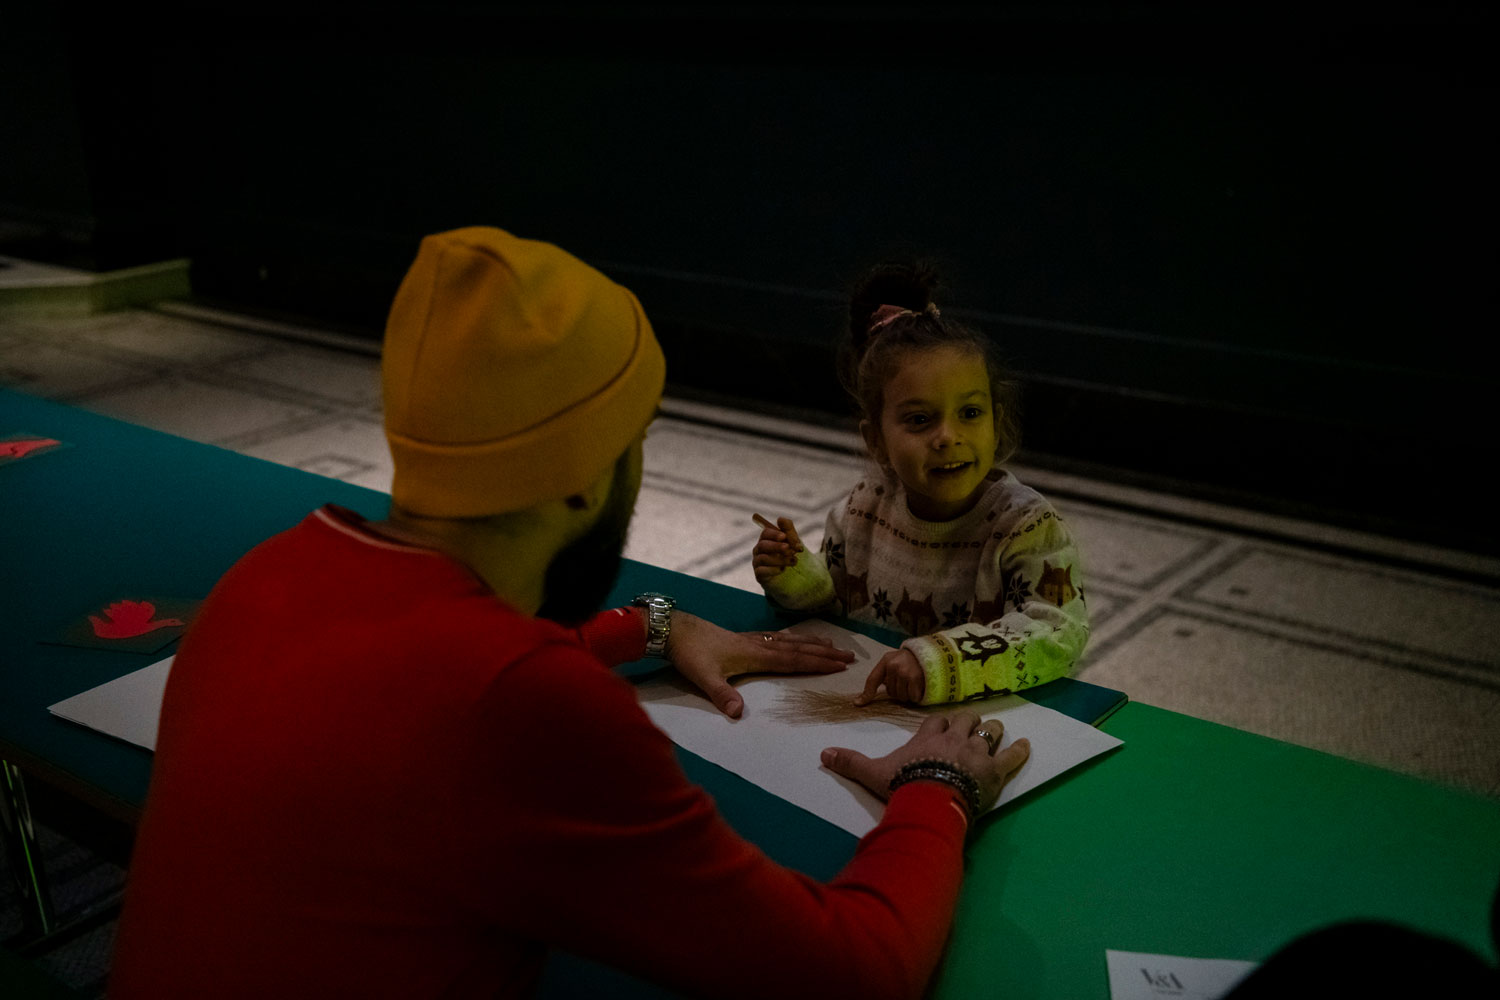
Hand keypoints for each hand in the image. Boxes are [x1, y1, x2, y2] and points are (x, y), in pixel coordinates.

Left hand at [664, 612, 854, 718]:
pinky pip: (777, 637)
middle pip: (798, 649)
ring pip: (790, 640)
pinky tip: (794, 638)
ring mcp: (752, 639)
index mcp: (755, 655)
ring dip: (812, 643)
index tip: (840, 666)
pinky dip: (792, 638)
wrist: (675, 630)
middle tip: (849, 655)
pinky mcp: (743, 637)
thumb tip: (739, 714)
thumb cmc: (690, 653)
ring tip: (832, 644)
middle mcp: (759, 645)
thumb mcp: (703, 677)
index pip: (793, 660)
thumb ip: (722, 695)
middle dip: (824, 653)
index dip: (817, 663)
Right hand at [751, 514, 803, 585]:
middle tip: (789, 549)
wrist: (800, 578)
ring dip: (780, 559)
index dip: (774, 534)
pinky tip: (783, 569)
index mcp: (767, 540)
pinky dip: (773, 569)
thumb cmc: (794, 557)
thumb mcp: (795, 543)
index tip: (784, 536)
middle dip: (777, 546)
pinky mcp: (760, 577)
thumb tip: (780, 519)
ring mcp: (758, 564)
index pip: (766, 533)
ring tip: (794, 561)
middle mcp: (760, 551)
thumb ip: (789, 530)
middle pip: (763, 545)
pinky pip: (761, 571)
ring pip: (763, 558)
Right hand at [821, 710, 1030, 815]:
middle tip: (969, 729)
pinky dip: (1020, 751)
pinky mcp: (994, 769)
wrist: (930, 800)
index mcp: (928, 737)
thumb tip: (823, 754)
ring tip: (994, 733)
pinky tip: (1026, 746)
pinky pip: (1012, 756)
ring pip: (989, 732)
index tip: (940, 727)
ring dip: (991, 732)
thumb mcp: (873, 773)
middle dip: (968, 722)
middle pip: (966, 719)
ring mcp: (976, 752)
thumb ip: (851, 762)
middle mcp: (954, 738)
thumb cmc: (904, 784)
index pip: (936, 720)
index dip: (939, 723)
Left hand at [854, 648, 925, 704]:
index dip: (866, 694)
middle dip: (899, 691)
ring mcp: (904, 672)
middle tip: (907, 682)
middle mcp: (893, 665)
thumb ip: (883, 674)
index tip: (858, 704)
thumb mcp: (894, 661)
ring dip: (908, 694)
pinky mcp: (915, 678)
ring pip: (901, 697)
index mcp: (886, 660)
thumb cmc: (910, 660)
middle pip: (891, 693)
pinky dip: (917, 696)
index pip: (872, 679)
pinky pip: (912, 697)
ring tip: (914, 683)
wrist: (932, 653)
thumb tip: (866, 696)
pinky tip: (920, 686)